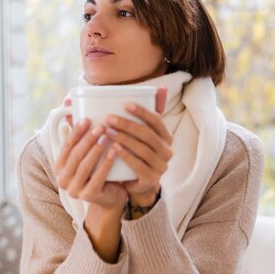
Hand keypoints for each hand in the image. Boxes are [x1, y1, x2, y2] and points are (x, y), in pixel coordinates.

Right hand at [53, 116, 127, 211]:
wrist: (110, 198)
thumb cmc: (98, 171)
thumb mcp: (87, 153)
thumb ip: (80, 134)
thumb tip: (69, 103)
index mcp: (59, 167)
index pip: (67, 146)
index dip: (76, 132)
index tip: (87, 119)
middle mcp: (63, 179)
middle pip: (76, 155)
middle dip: (88, 139)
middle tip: (100, 126)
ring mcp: (74, 189)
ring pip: (86, 166)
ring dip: (96, 149)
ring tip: (107, 135)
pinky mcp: (88, 196)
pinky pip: (98, 177)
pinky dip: (106, 163)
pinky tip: (114, 151)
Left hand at [105, 87, 172, 206]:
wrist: (137, 185)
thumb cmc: (136, 155)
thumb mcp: (140, 137)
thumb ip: (142, 116)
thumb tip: (157, 88)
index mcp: (166, 138)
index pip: (157, 121)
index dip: (142, 112)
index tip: (125, 104)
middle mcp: (167, 152)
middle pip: (148, 135)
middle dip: (128, 125)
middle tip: (109, 118)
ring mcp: (160, 167)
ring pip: (143, 150)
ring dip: (124, 139)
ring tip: (108, 132)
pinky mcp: (151, 179)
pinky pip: (139, 165)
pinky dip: (126, 155)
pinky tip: (114, 148)